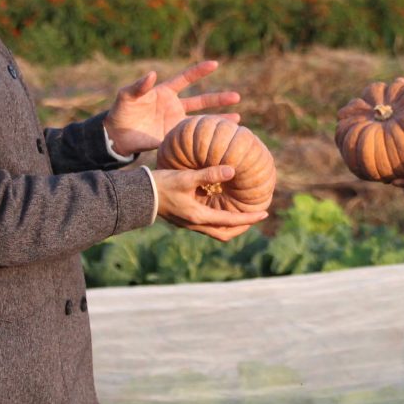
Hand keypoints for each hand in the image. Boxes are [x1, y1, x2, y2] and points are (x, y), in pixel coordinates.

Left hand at [105, 60, 240, 156]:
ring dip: (218, 120)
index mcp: (165, 92)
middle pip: (202, 101)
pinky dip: (204, 140)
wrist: (115, 135)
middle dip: (219, 99)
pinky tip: (218, 142)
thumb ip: (139, 86)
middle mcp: (174, 106)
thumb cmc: (120, 111)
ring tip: (237, 120)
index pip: (186, 79)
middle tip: (237, 97)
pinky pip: (191, 139)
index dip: (200, 71)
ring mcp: (175, 123)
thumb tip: (152, 74)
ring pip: (201, 121)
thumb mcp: (127, 95)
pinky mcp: (172, 138)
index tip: (215, 64)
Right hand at [152, 166, 268, 240]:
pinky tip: (221, 205)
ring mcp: (189, 223)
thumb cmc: (162, 184)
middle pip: (225, 234)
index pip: (231, 222)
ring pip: (215, 231)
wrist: (139, 194)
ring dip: (230, 225)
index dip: (249, 219)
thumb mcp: (186, 177)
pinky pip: (207, 224)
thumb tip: (232, 169)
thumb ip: (209, 174)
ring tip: (241, 213)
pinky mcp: (184, 218)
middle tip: (255, 216)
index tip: (265, 214)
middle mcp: (195, 224)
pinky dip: (218, 219)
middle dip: (242, 227)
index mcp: (199, 217)